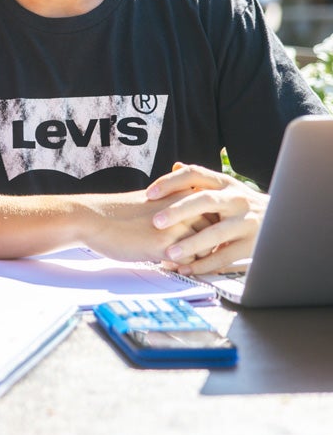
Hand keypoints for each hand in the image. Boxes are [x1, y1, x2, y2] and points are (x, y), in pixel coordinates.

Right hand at [77, 188, 203, 264]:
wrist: (92, 218)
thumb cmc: (117, 211)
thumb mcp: (151, 198)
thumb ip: (173, 203)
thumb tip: (188, 217)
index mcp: (180, 194)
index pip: (213, 213)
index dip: (209, 228)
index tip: (202, 238)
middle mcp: (182, 208)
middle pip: (213, 232)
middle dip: (206, 245)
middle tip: (194, 254)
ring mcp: (175, 227)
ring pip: (204, 249)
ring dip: (195, 258)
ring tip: (180, 261)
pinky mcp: (164, 246)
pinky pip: (188, 262)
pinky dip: (183, 266)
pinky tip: (169, 265)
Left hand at [146, 163, 266, 273]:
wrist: (284, 220)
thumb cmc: (242, 205)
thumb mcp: (226, 188)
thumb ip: (201, 181)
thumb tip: (175, 166)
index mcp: (225, 183)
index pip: (195, 174)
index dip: (171, 182)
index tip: (150, 193)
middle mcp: (236, 199)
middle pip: (204, 201)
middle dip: (178, 211)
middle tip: (156, 222)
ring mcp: (246, 222)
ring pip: (216, 233)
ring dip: (191, 244)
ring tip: (170, 253)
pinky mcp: (252, 244)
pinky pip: (225, 255)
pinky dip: (204, 264)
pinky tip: (187, 269)